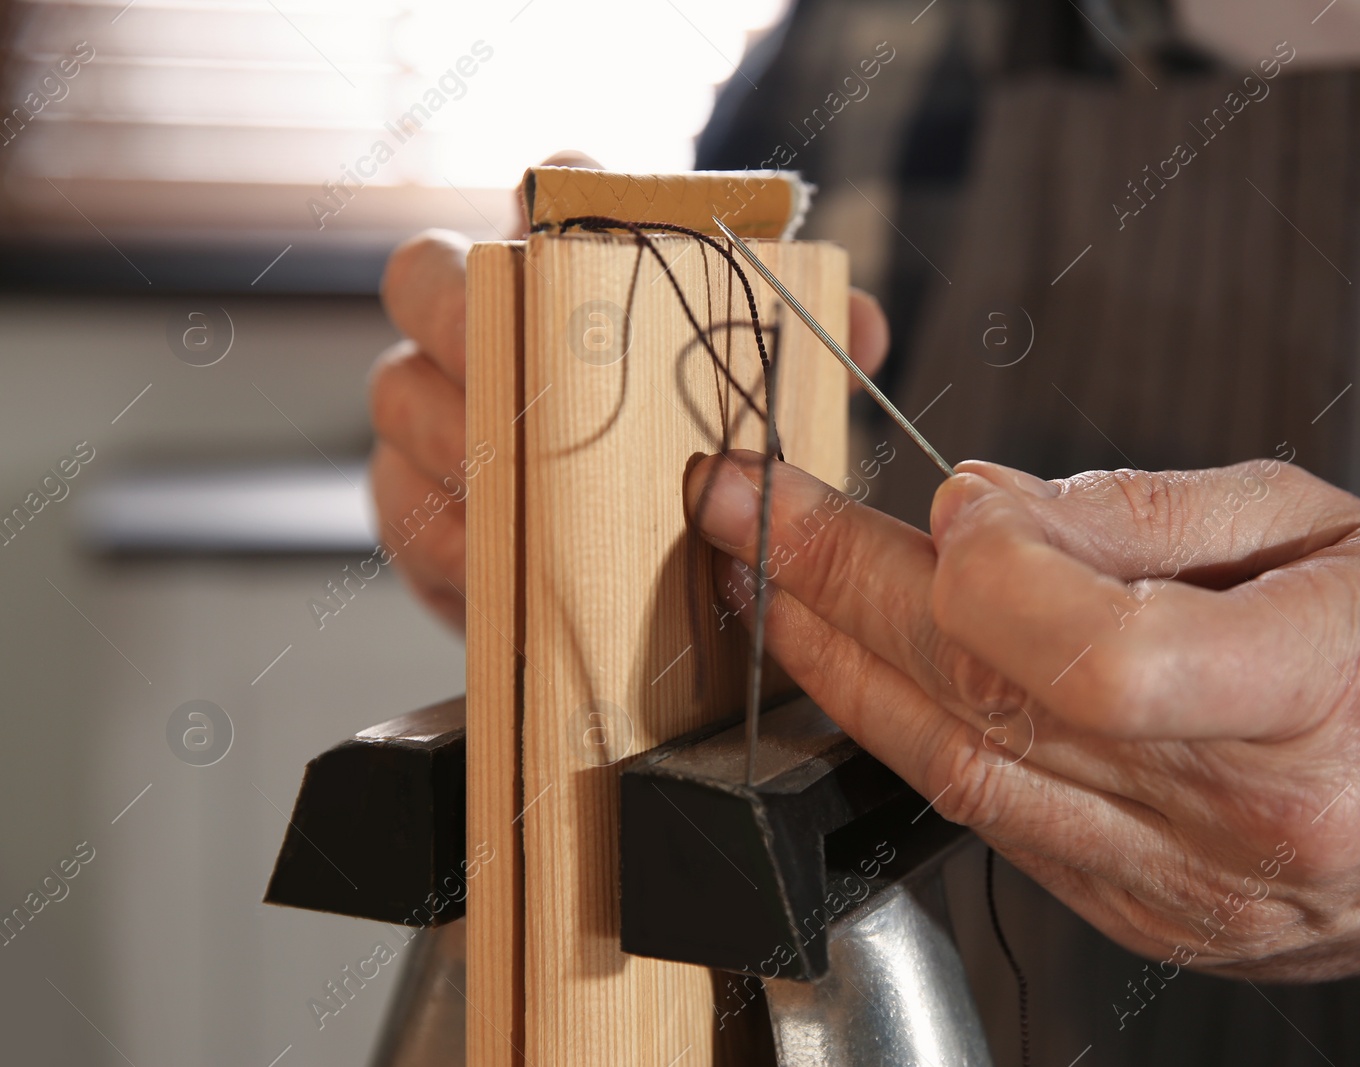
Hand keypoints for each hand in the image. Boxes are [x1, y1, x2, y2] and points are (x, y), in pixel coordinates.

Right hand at [367, 181, 892, 630]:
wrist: (649, 591)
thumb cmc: (698, 471)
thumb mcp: (768, 415)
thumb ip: (810, 361)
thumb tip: (856, 325)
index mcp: (574, 277)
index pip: (551, 195)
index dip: (551, 199)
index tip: (564, 223)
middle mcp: (486, 325)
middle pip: (426, 274)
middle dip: (465, 317)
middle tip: (527, 374)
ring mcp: (434, 412)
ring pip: (402, 393)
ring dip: (467, 443)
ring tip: (530, 490)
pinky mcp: (414, 507)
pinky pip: (404, 506)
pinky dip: (458, 535)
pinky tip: (509, 561)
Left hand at [683, 449, 1359, 1037]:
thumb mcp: (1323, 523)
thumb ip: (1139, 509)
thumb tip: (978, 504)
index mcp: (1310, 691)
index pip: (1097, 654)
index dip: (986, 570)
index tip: (941, 500)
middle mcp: (1238, 812)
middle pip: (985, 701)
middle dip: (836, 589)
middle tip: (742, 510)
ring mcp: (1180, 886)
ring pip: (955, 772)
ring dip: (833, 668)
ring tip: (759, 584)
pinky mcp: (1141, 917)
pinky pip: (988, 821)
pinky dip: (907, 736)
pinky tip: (854, 671)